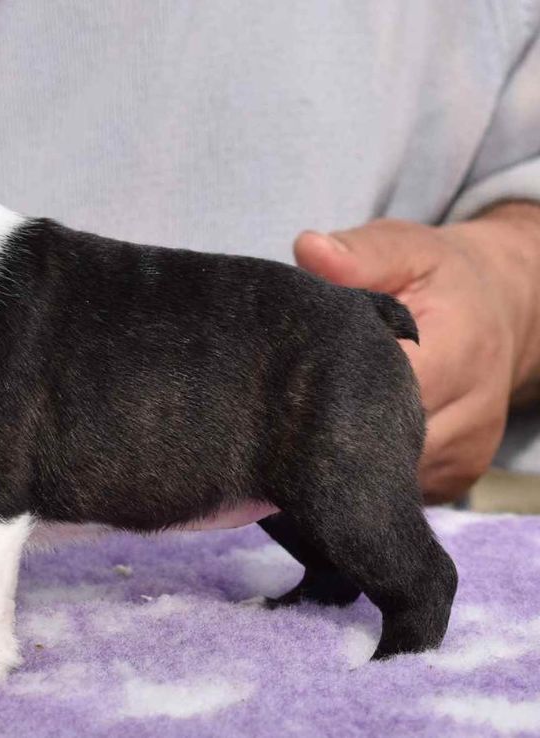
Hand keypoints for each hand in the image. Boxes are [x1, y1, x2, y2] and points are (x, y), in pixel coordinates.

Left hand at [294, 204, 539, 502]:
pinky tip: (338, 439)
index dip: (321, 394)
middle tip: (276, 408)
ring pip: (381, 477)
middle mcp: (468, 419)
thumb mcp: (406, 248)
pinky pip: (394, 488)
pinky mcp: (453, 483)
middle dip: (322, 431)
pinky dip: (362, 468)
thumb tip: (309, 249)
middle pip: (375, 449)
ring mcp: (462, 460)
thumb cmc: (440, 279)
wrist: (499, 314)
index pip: (375, 395)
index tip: (280, 384)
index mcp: (458, 355)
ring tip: (306, 420)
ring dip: (341, 453)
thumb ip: (360, 253)